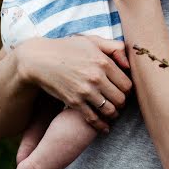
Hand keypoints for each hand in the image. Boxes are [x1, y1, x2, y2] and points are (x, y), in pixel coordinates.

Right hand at [17, 35, 131, 132]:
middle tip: (119, 103)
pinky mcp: (74, 101)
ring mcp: (85, 90)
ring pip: (110, 110)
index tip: (124, 91)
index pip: (127, 84)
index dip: (128, 90)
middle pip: (121, 99)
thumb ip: (114, 48)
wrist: (40, 59)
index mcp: (103, 61)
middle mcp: (96, 77)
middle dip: (122, 103)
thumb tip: (129, 64)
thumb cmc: (67, 48)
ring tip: (113, 113)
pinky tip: (104, 127)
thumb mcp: (92, 41)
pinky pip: (93, 118)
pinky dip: (101, 125)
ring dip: (113, 114)